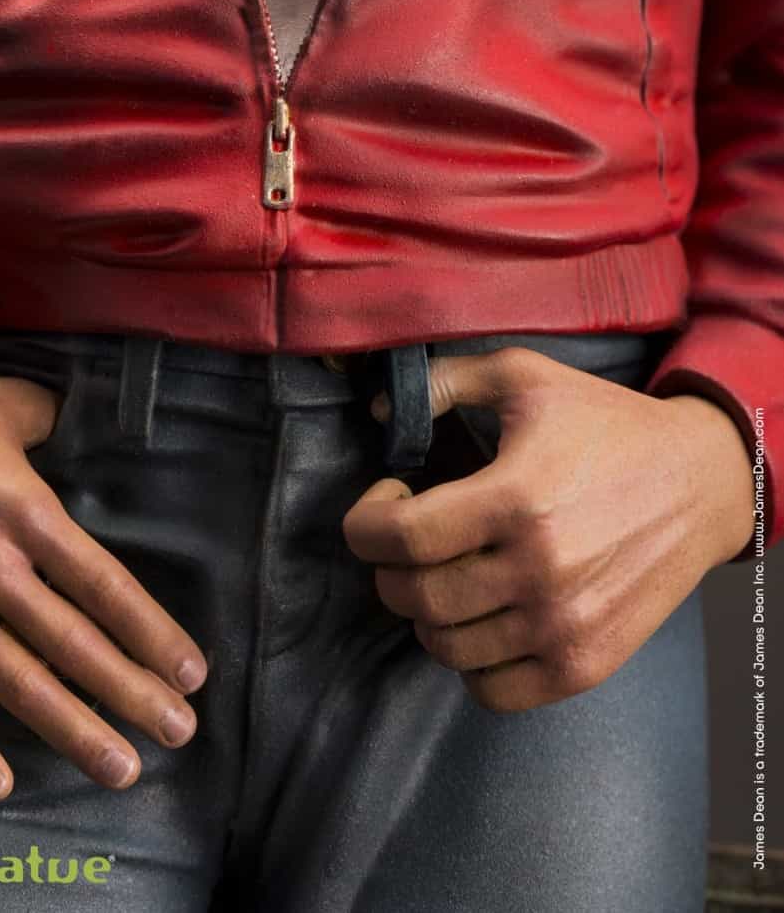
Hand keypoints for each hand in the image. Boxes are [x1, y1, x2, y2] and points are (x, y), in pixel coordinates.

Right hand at [0, 360, 206, 800]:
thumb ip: (49, 422)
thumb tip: (82, 423)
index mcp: (24, 510)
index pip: (105, 586)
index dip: (152, 633)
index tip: (191, 671)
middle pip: (75, 644)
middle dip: (133, 693)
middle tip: (180, 732)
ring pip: (18, 684)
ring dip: (74, 730)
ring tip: (122, 769)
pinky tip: (2, 784)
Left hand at [342, 347, 755, 711]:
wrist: (700, 483)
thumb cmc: (606, 425)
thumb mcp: (526, 376)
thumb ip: (445, 382)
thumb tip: (380, 410)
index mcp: (517, 497)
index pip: (401, 538)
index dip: (367, 523)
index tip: (383, 500)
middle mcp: (540, 570)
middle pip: (415, 597)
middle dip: (390, 565)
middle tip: (408, 538)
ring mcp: (563, 625)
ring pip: (444, 647)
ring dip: (425, 612)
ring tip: (445, 573)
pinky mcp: (585, 664)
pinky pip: (491, 692)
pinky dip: (468, 662)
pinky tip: (479, 617)